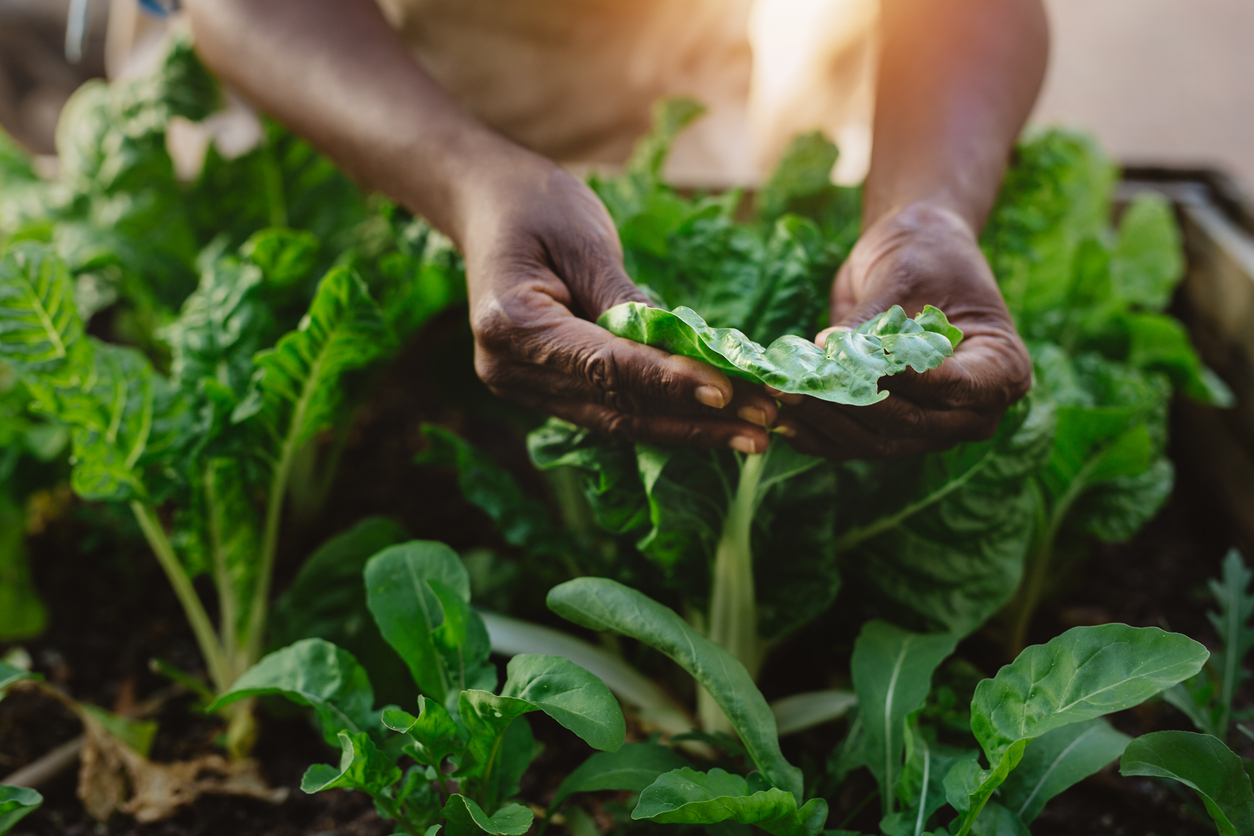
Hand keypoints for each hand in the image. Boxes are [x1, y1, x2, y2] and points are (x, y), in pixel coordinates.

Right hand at [460, 154, 775, 451]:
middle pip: (615, 408)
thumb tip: (679, 348)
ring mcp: (525, 388)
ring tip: (756, 434)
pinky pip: (613, 410)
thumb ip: (623, 299)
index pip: (604, 365)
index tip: (729, 392)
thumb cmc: (536, 205)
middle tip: (764, 424)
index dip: (668, 382)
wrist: (487, 205)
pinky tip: (717, 422)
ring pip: (618, 422)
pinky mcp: (547, 391)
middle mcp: (510, 371)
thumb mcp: (583, 238)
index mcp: (510, 326)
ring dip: (690, 429)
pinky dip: (666, 416)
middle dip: (695, 418)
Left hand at [773, 202, 1030, 458]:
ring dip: (824, 421)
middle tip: (798, 383)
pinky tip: (779, 416)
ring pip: (875, 441)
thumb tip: (829, 353)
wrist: (913, 253)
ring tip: (780, 393)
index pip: (953, 388)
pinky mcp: (889, 428)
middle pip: (910, 424)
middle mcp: (971, 411)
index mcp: (1002, 371)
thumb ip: (872, 324)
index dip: (906, 382)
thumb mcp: (904, 279)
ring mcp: (930, 426)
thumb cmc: (924, 256)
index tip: (856, 367)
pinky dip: (815, 432)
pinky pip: (852, 443)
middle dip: (850, 403)